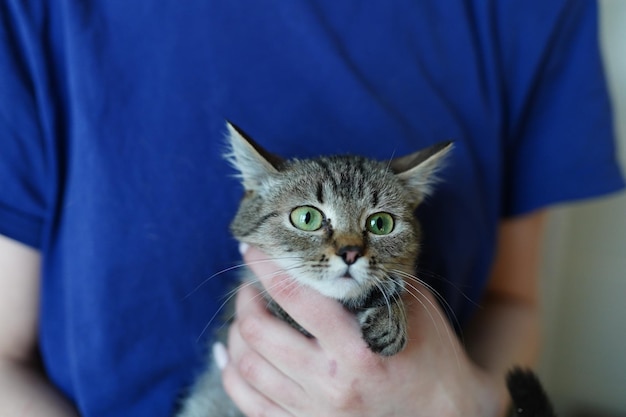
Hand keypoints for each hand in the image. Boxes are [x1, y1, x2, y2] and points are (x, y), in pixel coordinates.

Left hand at [220, 246, 505, 416]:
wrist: (445, 415)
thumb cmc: (431, 357)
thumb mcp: (411, 309)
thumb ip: (373, 279)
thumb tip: (335, 251)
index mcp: (357, 349)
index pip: (295, 296)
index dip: (267, 266)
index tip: (253, 248)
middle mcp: (330, 384)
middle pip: (260, 333)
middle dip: (245, 299)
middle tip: (249, 285)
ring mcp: (313, 412)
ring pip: (248, 366)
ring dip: (236, 332)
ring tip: (245, 315)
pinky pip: (248, 402)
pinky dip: (231, 373)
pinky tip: (230, 354)